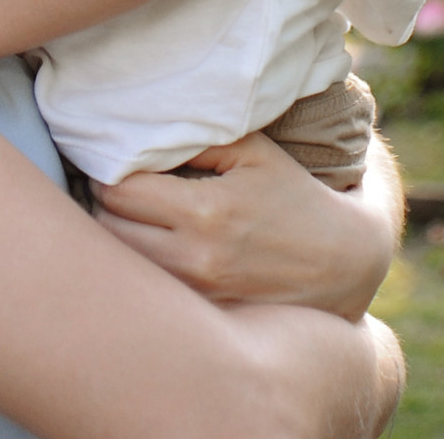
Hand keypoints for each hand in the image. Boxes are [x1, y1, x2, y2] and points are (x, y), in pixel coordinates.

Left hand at [93, 133, 400, 319]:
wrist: (341, 262)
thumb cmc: (294, 196)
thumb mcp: (254, 152)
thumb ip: (197, 137)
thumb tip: (143, 130)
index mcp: (205, 210)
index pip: (119, 190)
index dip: (106, 170)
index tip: (110, 159)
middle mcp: (195, 257)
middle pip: (108, 229)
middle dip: (102, 202)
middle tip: (110, 184)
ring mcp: (197, 292)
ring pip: (122, 263)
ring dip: (113, 236)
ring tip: (126, 213)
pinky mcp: (203, 313)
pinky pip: (149, 287)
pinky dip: (139, 266)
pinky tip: (149, 245)